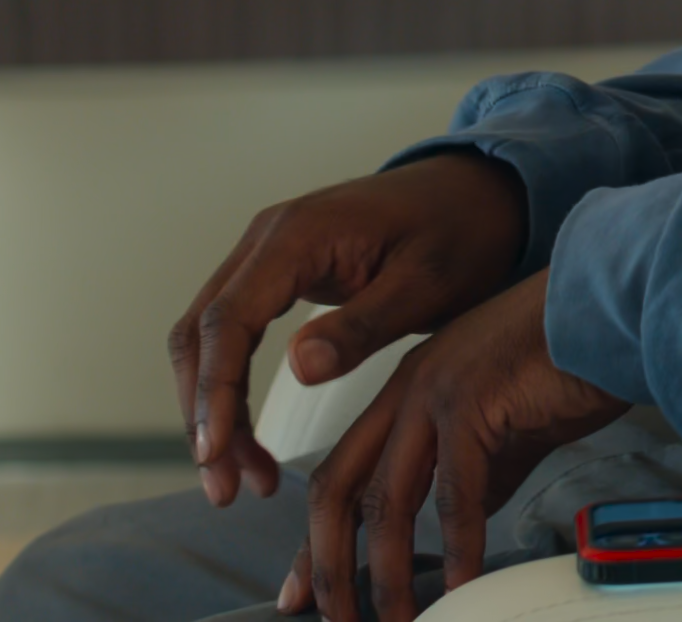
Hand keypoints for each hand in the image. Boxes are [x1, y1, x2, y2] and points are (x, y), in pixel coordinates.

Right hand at [167, 154, 530, 508]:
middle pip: (202, 332)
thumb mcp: (428, 283)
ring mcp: (268, 252)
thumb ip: (366, 325)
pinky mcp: (279, 272)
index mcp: (298, 235)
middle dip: (204, 413)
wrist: (479, 191)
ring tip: (242, 479)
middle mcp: (268, 237)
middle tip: (225, 488)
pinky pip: (234, 332)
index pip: (229, 320)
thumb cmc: (462, 231)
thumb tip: (299, 369)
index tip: (216, 454)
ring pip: (209, 337)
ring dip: (213, 407)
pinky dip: (230, 387)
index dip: (215, 392)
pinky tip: (250, 439)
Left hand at [285, 269, 627, 620]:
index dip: (316, 540)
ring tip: (396, 618)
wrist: (617, 306)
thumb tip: (465, 526)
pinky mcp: (474, 401)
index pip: (341, 474)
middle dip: (328, 564)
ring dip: (385, 573)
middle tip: (335, 618)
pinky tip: (463, 583)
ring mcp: (436, 391)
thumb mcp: (507, 422)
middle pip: (337, 489)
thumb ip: (478, 469)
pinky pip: (456, 493)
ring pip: (386, 499)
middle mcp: (409, 388)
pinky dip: (457, 548)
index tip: (305, 592)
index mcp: (408, 388)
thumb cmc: (571, 357)